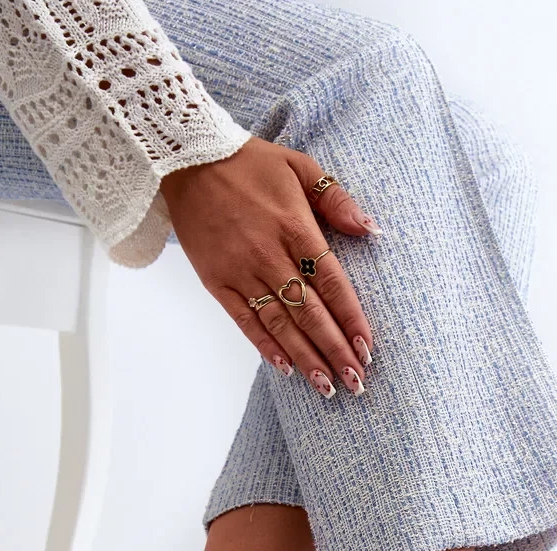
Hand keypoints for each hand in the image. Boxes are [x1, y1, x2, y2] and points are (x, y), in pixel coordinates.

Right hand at [159, 137, 379, 395]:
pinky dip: (265, 346)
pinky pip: (244, 321)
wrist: (186, 159)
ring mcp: (241, 271)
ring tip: (327, 386)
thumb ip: (337, 200)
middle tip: (356, 381)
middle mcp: (269, 254)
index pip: (332, 283)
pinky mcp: (217, 281)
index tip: (367, 348)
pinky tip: (286, 368)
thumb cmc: (249, 162)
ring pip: (280, 324)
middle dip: (335, 350)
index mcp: (295, 227)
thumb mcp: (300, 166)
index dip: (351, 318)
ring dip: (305, 358)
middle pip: (310, 312)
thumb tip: (371, 230)